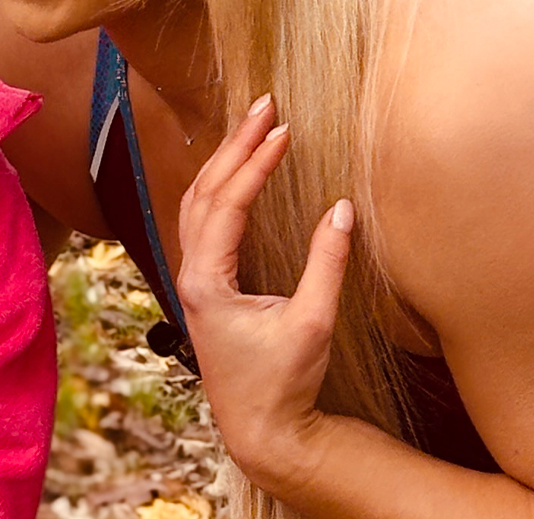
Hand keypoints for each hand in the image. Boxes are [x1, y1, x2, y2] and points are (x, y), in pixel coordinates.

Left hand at [174, 94, 354, 487]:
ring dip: (224, 161)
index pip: (227, 204)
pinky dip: (221, 186)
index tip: (284, 130)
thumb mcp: (314, 322)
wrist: (263, 429)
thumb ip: (328, 263)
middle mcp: (190, 274)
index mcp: (205, 282)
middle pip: (204, 191)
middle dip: (235, 145)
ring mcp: (193, 279)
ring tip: (254, 124)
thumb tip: (343, 208)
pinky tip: (240, 169)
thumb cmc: (285, 382)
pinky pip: (204, 220)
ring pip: (198, 203)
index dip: (255, 163)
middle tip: (265, 104)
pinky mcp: (205, 285)